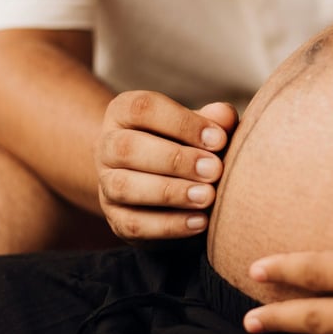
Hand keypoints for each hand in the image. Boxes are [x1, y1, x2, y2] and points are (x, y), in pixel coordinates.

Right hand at [96, 90, 237, 240]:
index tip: (219, 139)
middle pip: (127, 148)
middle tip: (215, 170)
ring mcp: (107, 184)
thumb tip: (225, 116)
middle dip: (175, 160)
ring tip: (207, 196)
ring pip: (124, 187)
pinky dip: (169, 225)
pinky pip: (133, 224)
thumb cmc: (188, 144)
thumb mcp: (201, 126)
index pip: (143, 108)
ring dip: (170, 192)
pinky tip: (200, 222)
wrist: (164, 182)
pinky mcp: (116, 219)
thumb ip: (215, 120)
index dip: (182, 124)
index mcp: (125, 112)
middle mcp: (108, 145)